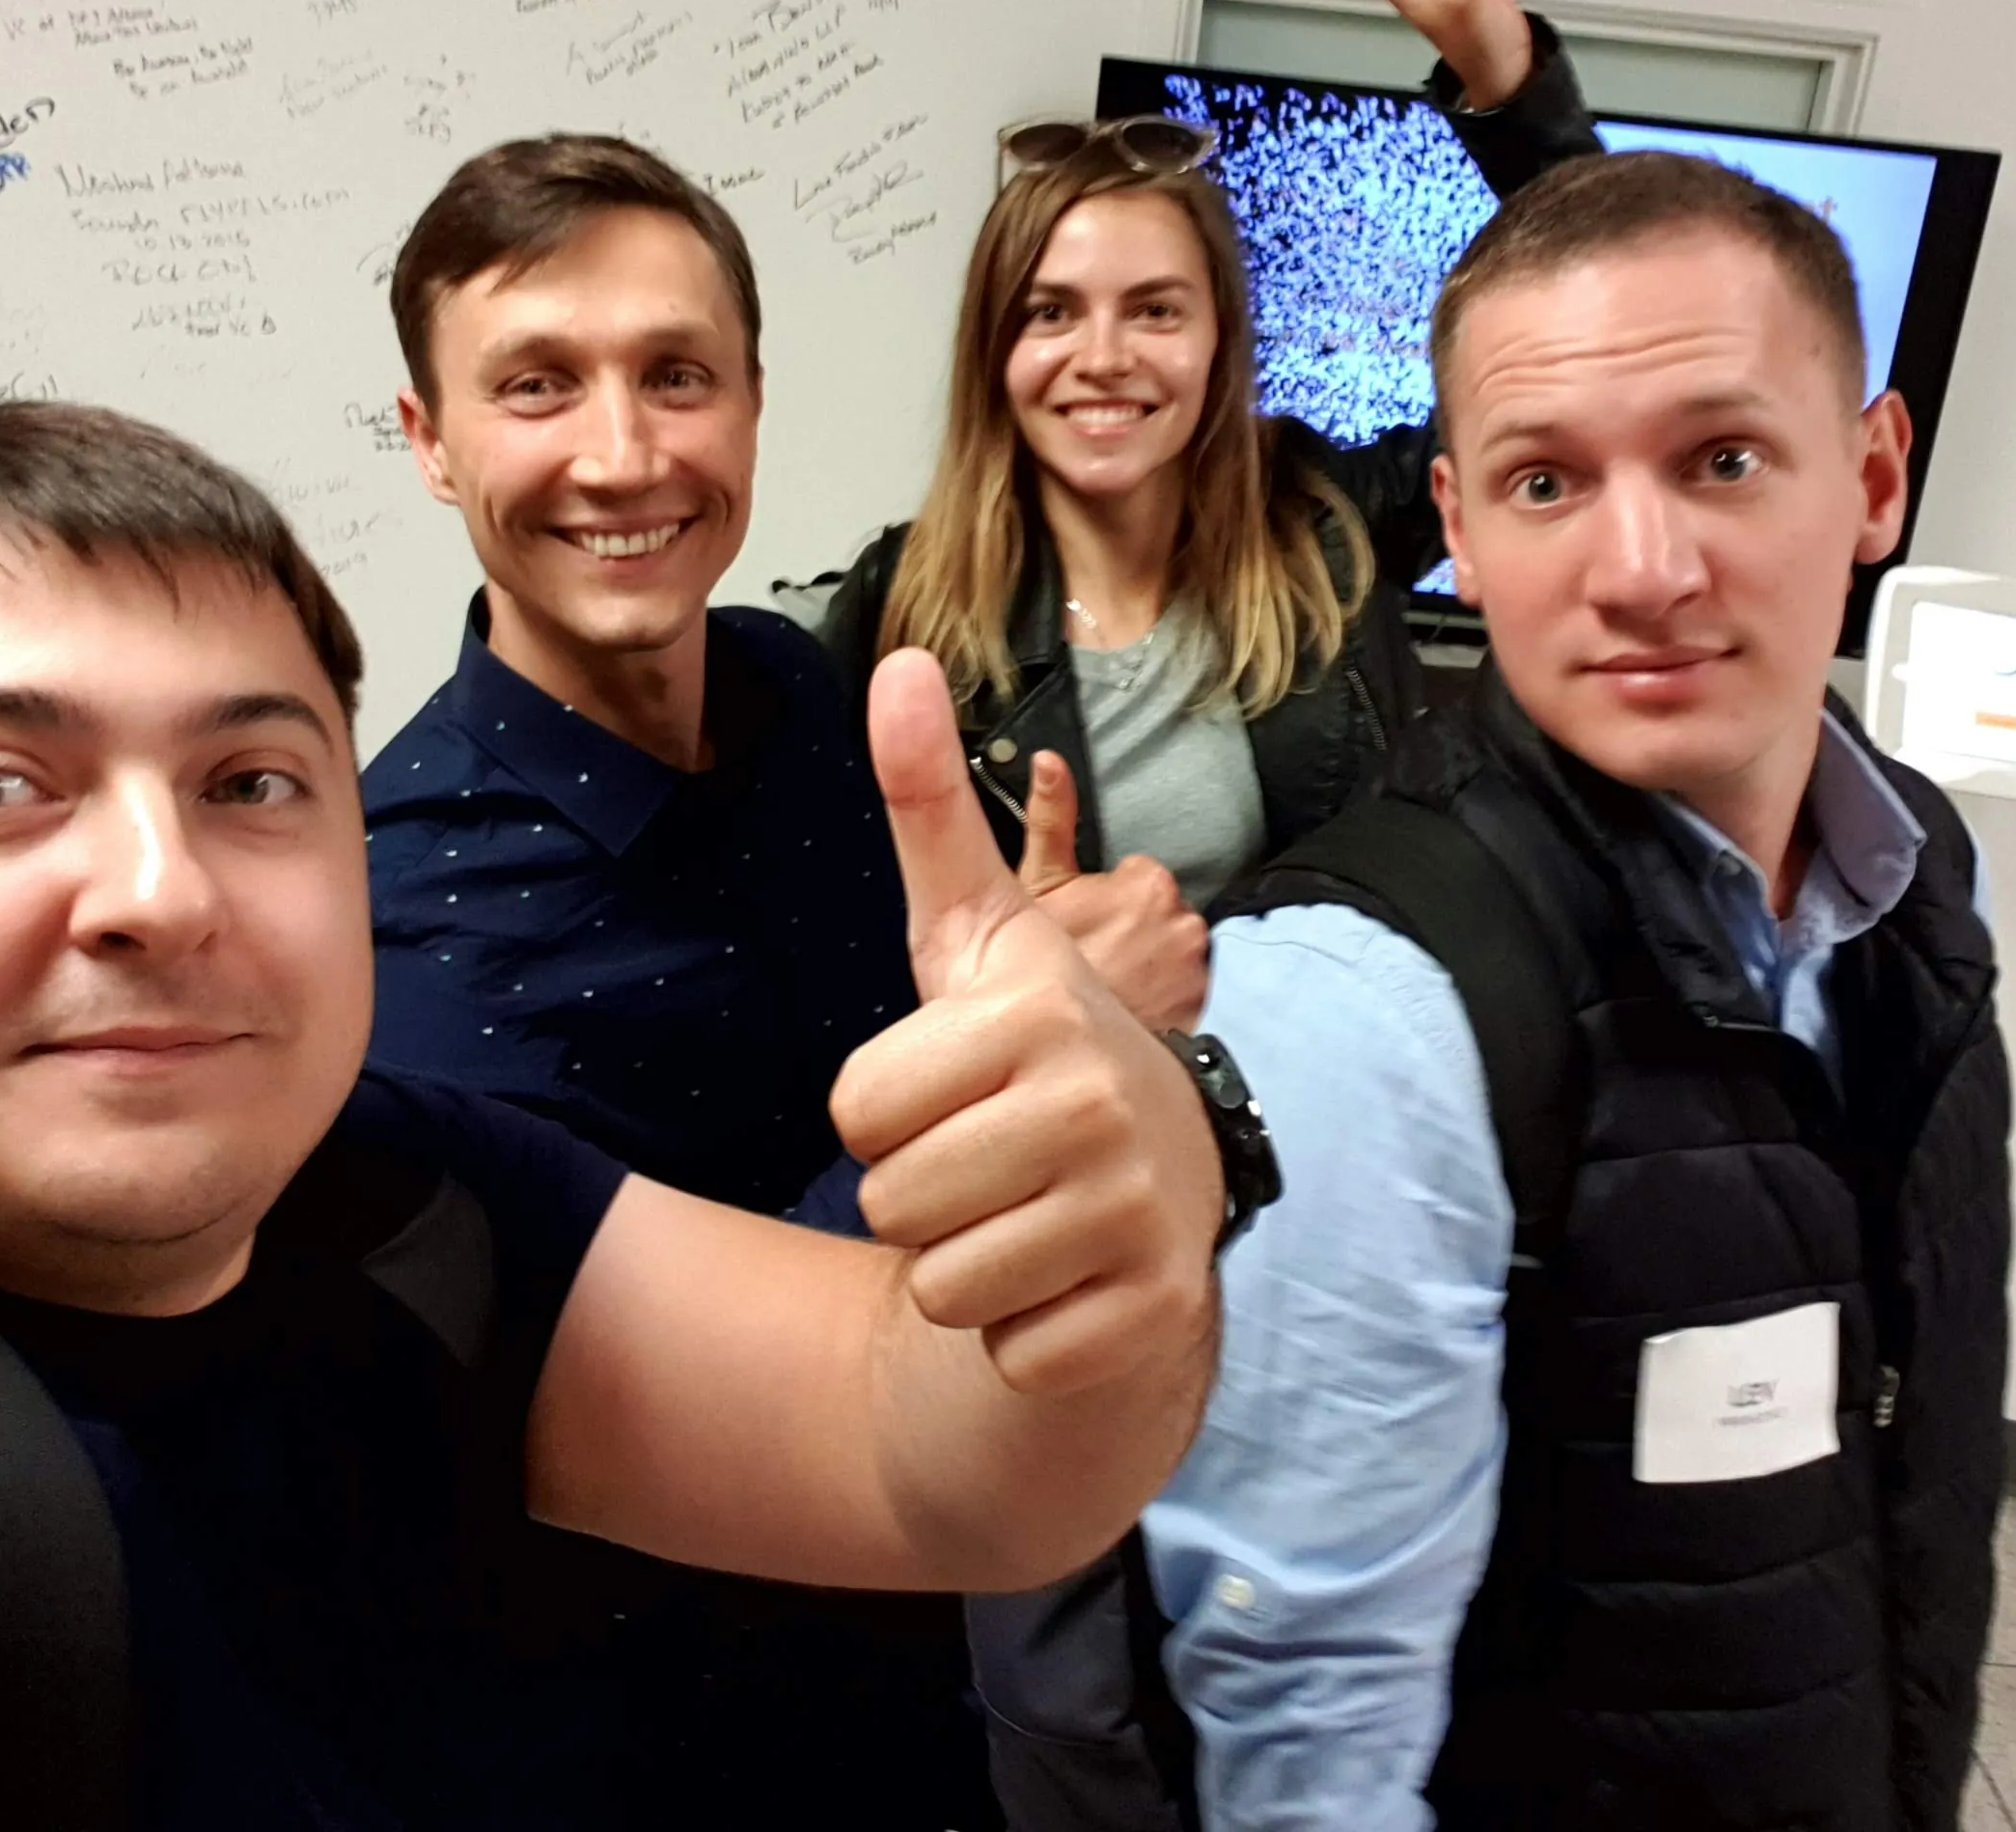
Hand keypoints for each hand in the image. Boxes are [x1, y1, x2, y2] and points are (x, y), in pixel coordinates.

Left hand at [833, 654, 1222, 1395]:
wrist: (1160, 1182)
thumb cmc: (1032, 1054)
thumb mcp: (975, 934)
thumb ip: (929, 808)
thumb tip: (900, 665)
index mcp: (1036, 1009)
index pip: (855, 1108)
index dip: (885, 1112)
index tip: (955, 1090)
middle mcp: (1094, 1101)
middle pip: (889, 1201)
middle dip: (921, 1195)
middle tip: (990, 1160)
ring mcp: (1133, 1209)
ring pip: (939, 1284)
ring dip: (969, 1265)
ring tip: (1026, 1215)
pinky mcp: (1150, 1308)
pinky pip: (1006, 1351)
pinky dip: (1026, 1332)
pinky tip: (1068, 1276)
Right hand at [1014, 751, 1210, 1032]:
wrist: (1056, 1058)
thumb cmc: (1034, 974)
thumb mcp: (1034, 887)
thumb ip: (1049, 819)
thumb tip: (1049, 762)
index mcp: (1145, 883)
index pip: (1135, 876)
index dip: (1103, 902)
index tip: (1085, 926)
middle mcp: (1183, 921)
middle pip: (1159, 914)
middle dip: (1132, 931)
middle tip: (1096, 960)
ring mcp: (1197, 968)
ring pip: (1175, 953)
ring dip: (1153, 965)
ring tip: (1115, 988)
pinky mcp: (1203, 1007)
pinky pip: (1188, 991)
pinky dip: (1170, 998)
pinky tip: (1138, 1012)